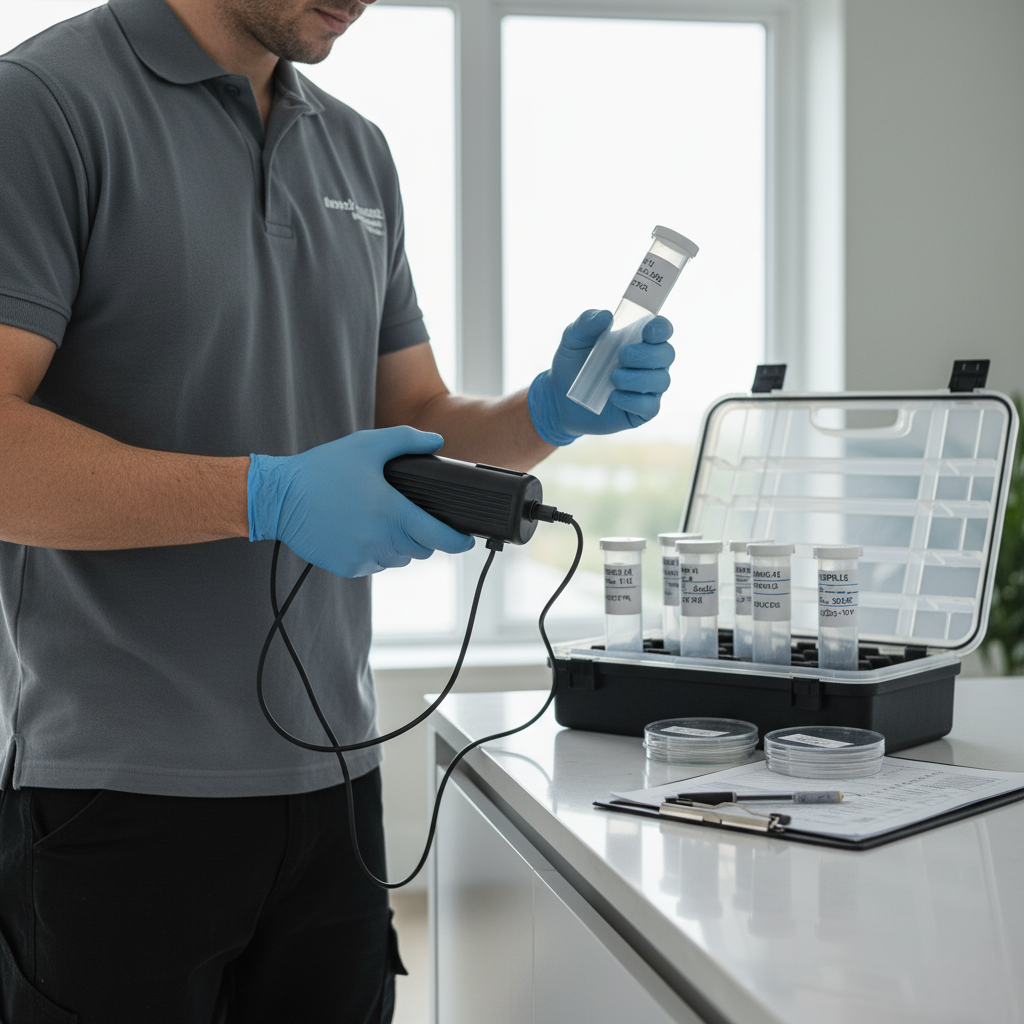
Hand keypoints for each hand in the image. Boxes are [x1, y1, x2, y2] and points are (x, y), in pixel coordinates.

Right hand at [248, 427, 474, 576]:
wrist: (279, 498)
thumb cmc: (323, 470)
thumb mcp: (366, 445)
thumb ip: (407, 440)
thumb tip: (437, 440)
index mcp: (392, 513)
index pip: (439, 537)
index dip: (458, 541)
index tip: (466, 539)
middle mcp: (381, 540)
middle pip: (420, 550)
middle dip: (422, 536)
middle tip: (410, 517)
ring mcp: (363, 557)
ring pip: (398, 559)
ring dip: (398, 545)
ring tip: (382, 522)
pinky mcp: (347, 567)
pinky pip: (374, 565)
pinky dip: (374, 553)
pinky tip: (360, 532)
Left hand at [526, 309, 674, 445]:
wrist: (559, 398)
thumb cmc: (573, 364)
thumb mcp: (573, 339)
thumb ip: (586, 323)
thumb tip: (606, 316)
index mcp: (638, 340)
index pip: (662, 330)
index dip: (661, 328)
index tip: (648, 331)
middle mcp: (649, 363)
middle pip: (667, 354)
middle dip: (647, 354)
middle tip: (622, 355)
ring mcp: (647, 388)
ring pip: (661, 381)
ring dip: (638, 378)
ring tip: (612, 378)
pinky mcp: (640, 412)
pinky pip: (651, 407)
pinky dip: (633, 401)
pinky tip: (614, 397)